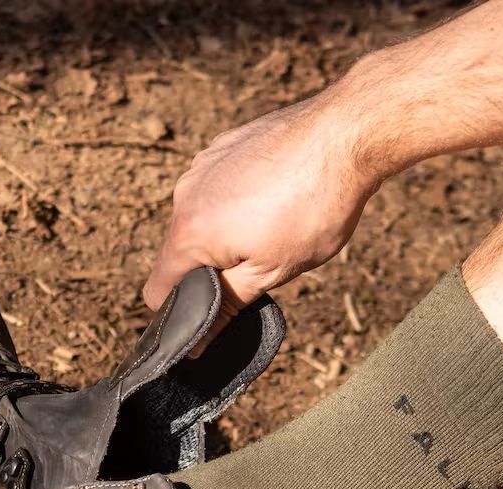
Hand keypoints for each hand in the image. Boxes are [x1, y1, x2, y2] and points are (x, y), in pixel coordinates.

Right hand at [142, 90, 379, 345]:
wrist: (345, 133)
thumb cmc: (313, 206)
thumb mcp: (272, 271)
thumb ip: (227, 305)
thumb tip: (197, 340)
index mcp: (189, 234)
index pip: (157, 290)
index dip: (179, 312)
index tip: (212, 316)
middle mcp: (183, 196)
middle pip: (180, 252)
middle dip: (211, 267)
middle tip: (262, 263)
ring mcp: (201, 166)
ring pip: (200, 217)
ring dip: (225, 230)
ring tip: (275, 222)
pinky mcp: (222, 146)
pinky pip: (216, 185)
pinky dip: (236, 197)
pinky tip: (276, 193)